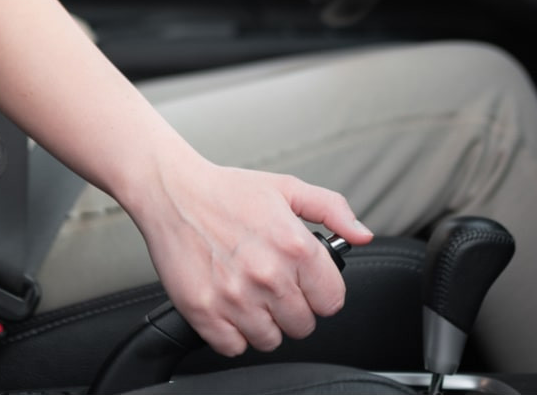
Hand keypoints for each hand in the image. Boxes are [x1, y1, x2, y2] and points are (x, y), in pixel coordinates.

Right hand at [128, 155, 372, 356]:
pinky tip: (230, 306)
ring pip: (271, 340)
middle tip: (275, 287)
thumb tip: (363, 236)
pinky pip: (234, 347)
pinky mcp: (205, 312)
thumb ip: (333, 210)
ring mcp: (235, 298)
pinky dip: (233, 334)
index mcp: (295, 246)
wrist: (173, 193)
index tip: (307, 286)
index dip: (321, 294)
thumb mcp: (288, 188)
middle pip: (303, 326)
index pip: (332, 301)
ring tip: (252, 296)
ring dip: (265, 324)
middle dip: (294, 309)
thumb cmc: (228, 191)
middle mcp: (268, 275)